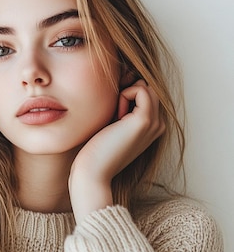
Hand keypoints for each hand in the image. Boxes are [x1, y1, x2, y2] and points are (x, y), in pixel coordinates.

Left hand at [69, 80, 164, 222]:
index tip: (112, 114)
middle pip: (147, 87)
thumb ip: (120, 106)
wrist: (93, 172)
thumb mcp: (110, 123)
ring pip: (146, 86)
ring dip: (126, 93)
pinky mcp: (145, 121)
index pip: (146, 93)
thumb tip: (123, 79)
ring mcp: (155, 123)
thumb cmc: (95, 149)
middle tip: (112, 114)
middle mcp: (158, 125)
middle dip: (127, 92)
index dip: (127, 94)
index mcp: (151, 126)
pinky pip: (141, 89)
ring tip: (114, 116)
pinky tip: (116, 115)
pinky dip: (125, 94)